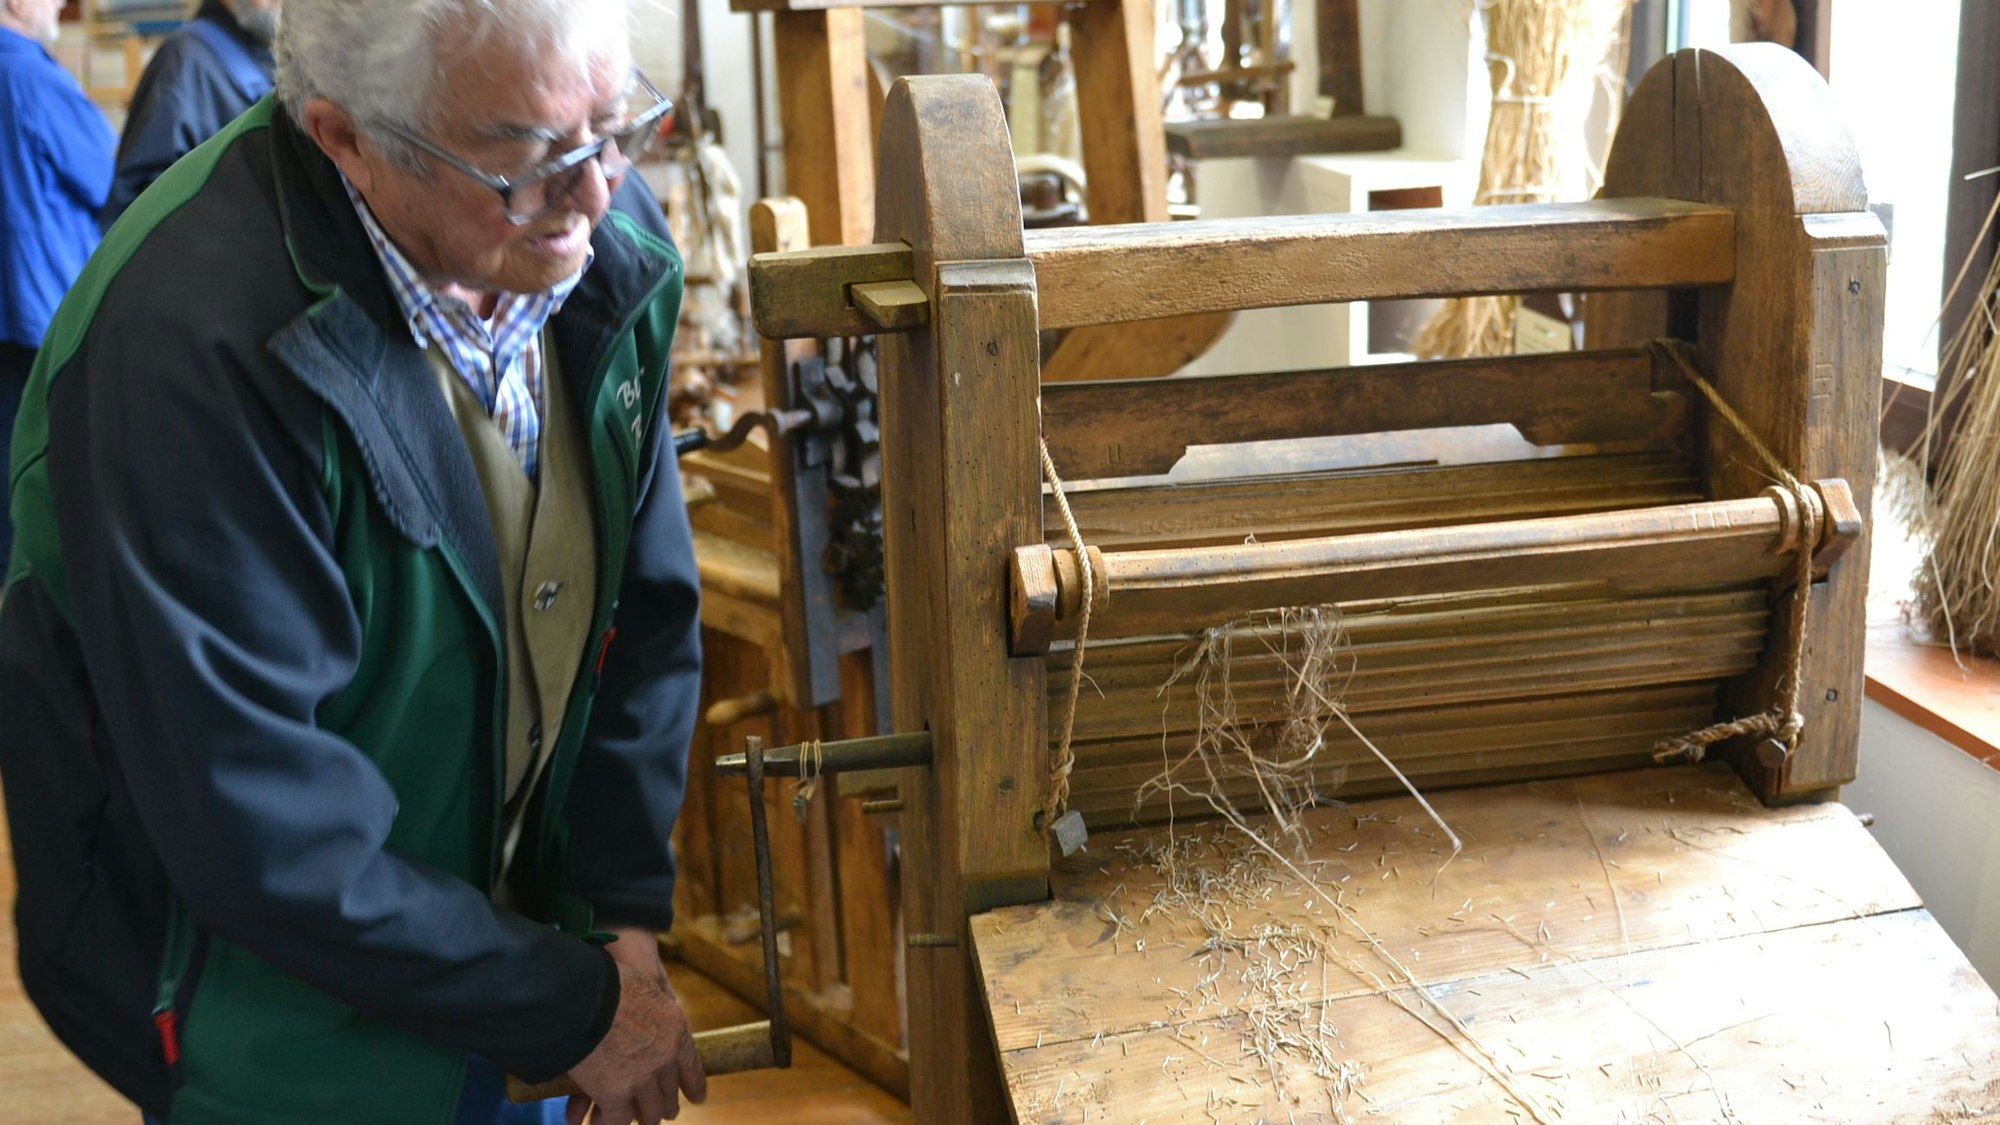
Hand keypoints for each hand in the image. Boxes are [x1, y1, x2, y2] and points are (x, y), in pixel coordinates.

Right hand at [564, 929, 707, 1123]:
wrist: (587, 996)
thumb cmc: (610, 981)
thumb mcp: (644, 986)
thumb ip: (651, 1006)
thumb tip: (648, 1007)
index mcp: (675, 1029)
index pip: (691, 1064)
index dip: (694, 1084)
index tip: (699, 1097)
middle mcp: (665, 1058)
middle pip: (668, 1091)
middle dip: (666, 1104)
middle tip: (667, 1113)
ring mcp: (642, 1078)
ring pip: (648, 1109)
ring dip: (645, 1117)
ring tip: (644, 1122)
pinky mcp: (615, 1095)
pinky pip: (617, 1118)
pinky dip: (609, 1122)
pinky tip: (603, 1124)